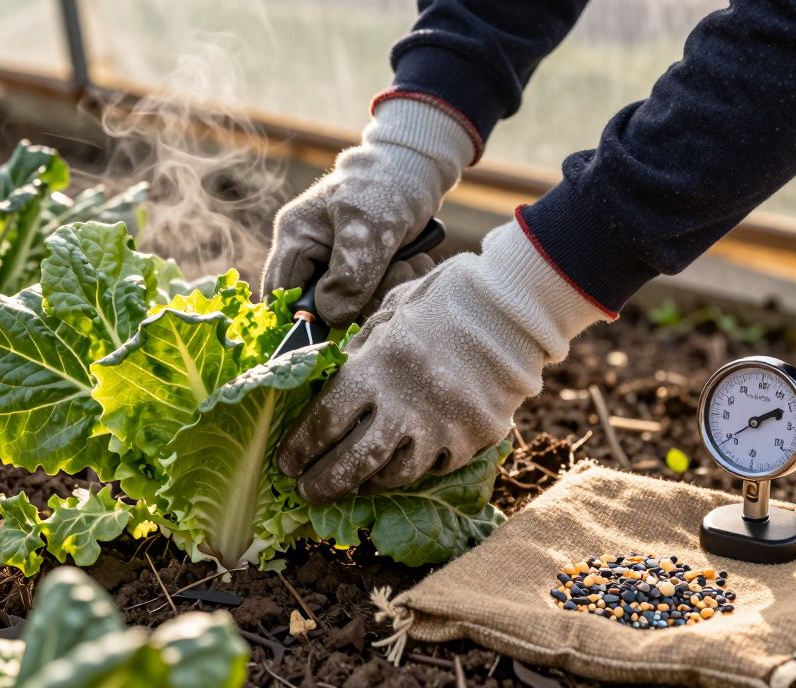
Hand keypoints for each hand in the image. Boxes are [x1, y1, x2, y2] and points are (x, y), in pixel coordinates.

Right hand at [261, 98, 473, 325]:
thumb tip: (330, 316)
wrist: (416, 168)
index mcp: (295, 234)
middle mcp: (307, 250)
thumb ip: (349, 274)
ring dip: (377, 295)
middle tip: (384, 291)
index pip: (281, 291)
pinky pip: (365, 293)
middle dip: (350, 305)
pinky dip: (388, 286)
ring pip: (343, 301)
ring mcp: (331, 258)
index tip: (334, 329)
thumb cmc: (387, 187)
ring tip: (405, 268)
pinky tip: (408, 266)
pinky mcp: (356, 265)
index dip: (300, 317)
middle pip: (313, 302)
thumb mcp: (369, 229)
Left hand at [277, 220, 609, 503]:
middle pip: (351, 464)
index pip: (323, 424)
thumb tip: (322, 391)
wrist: (510, 309)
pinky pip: (434, 467)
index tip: (286, 463)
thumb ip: (356, 358)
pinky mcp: (472, 441)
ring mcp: (441, 429)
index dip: (299, 450)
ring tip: (353, 482)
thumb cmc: (440, 303)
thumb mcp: (385, 319)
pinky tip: (400, 462)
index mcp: (375, 370)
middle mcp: (404, 406)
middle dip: (323, 484)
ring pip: (393, 476)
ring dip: (367, 483)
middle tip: (308, 491)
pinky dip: (413, 467)